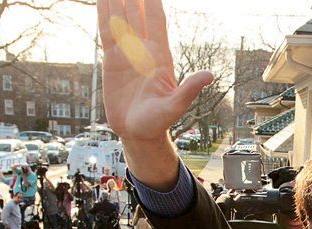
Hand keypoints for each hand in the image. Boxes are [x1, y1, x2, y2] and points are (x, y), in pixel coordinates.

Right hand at [97, 0, 211, 143]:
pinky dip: (103, 15)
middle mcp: (143, 49)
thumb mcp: (175, 106)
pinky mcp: (112, 61)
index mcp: (160, 56)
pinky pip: (106, 33)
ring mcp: (127, 53)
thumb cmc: (158, 122)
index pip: (156, 20)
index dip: (153, 1)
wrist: (137, 133)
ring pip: (121, 18)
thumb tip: (208, 76)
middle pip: (138, 13)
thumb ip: (189, 90)